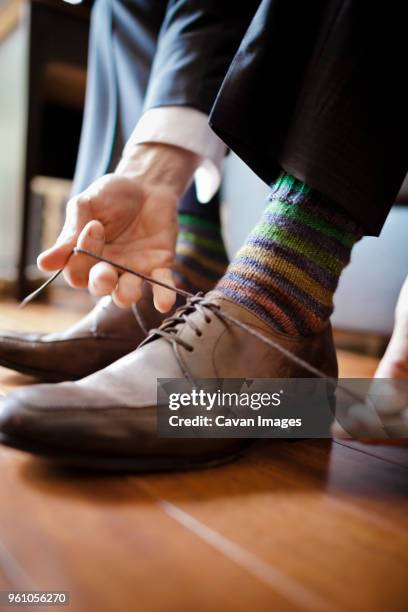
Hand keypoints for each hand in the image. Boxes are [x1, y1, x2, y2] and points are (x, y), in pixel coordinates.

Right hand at [37, 144, 199, 311]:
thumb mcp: (87, 205)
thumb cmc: (112, 195)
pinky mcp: (159, 267)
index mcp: (86, 256)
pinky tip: (165, 304)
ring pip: (126, 293)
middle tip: (104, 271)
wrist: (148, 184)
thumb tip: (44, 263)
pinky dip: (163, 297)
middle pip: (99, 288)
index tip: (93, 226)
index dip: (80, 258)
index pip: (76, 271)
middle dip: (100, 283)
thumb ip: (71, 232)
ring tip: (128, 289)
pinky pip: (161, 286)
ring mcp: (133, 270)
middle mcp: (108, 268)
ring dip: (126, 294)